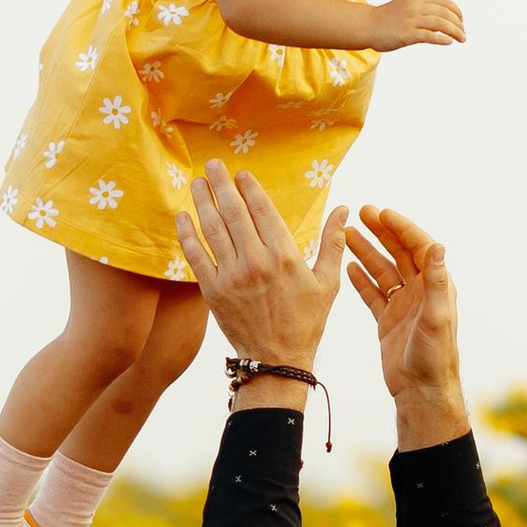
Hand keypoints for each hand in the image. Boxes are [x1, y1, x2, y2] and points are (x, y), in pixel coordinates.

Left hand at [175, 166, 348, 371]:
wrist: (277, 360)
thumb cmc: (306, 321)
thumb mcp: (327, 282)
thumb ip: (332, 242)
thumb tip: (344, 209)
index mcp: (285, 255)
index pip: (263, 211)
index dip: (249, 188)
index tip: (241, 173)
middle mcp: (257, 262)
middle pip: (234, 213)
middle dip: (222, 185)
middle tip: (213, 166)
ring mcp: (232, 276)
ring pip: (213, 229)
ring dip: (203, 202)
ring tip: (197, 183)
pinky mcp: (213, 291)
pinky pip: (196, 256)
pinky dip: (187, 234)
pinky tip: (182, 216)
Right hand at [347, 208, 467, 446]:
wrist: (421, 391)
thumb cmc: (433, 356)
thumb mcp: (436, 316)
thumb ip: (437, 281)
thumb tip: (438, 246)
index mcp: (435, 286)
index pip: (418, 247)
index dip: (401, 228)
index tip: (382, 213)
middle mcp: (420, 291)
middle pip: (398, 253)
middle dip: (380, 232)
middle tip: (360, 213)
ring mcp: (402, 305)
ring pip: (382, 271)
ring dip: (365, 252)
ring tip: (345, 234)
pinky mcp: (388, 321)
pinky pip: (373, 294)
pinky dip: (361, 280)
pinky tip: (347, 267)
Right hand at [355, 0, 465, 50]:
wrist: (367, 25)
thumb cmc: (387, 18)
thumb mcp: (405, 6)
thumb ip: (422, 8)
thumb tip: (440, 18)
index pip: (442, 1)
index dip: (455, 10)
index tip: (461, 19)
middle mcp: (415, 7)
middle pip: (444, 13)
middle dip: (458, 23)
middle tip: (464, 33)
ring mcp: (411, 20)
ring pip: (440, 24)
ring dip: (455, 31)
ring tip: (462, 39)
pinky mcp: (407, 35)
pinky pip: (429, 36)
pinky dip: (441, 38)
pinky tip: (449, 42)